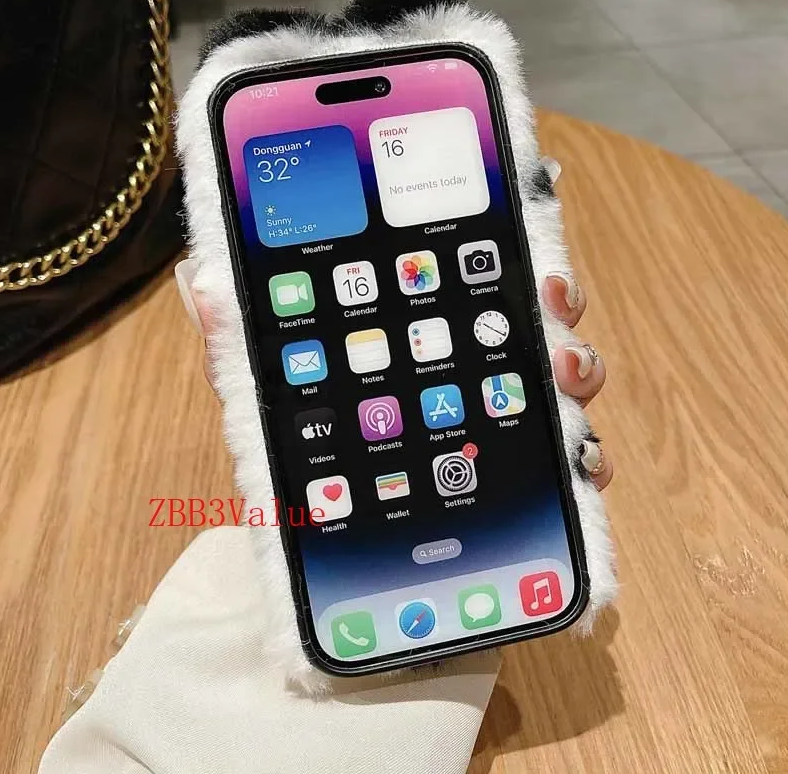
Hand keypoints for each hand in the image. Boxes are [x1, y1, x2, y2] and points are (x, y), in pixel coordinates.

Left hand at [176, 262, 612, 492]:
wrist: (335, 558)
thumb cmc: (306, 467)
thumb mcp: (268, 399)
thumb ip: (242, 345)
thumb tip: (200, 282)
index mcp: (415, 337)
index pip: (461, 276)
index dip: (492, 247)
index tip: (505, 227)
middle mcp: (468, 371)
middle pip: (526, 318)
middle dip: (550, 299)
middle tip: (549, 295)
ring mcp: (501, 424)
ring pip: (561, 380)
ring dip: (577, 367)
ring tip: (564, 372)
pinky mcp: (523, 483)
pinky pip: (570, 463)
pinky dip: (587, 456)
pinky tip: (582, 460)